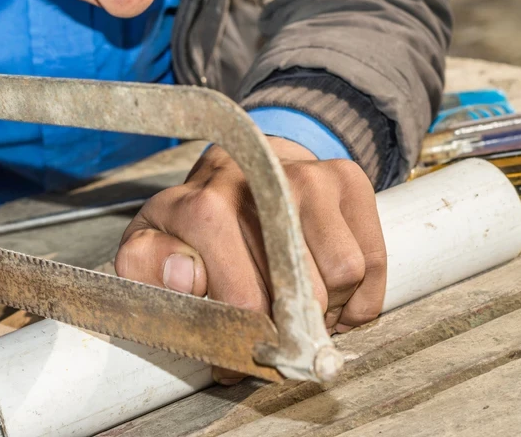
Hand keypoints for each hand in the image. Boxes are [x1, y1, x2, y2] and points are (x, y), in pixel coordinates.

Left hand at [116, 137, 385, 382]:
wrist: (240, 167)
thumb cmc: (195, 221)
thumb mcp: (152, 244)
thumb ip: (149, 266)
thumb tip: (186, 275)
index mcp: (205, 206)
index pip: (244, 294)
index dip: (247, 337)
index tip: (239, 354)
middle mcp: (263, 183)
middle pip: (301, 292)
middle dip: (289, 327)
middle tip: (274, 332)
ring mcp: (311, 176)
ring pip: (344, 275)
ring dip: (328, 308)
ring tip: (296, 302)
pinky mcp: (348, 179)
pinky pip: (371, 261)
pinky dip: (358, 293)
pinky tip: (327, 289)